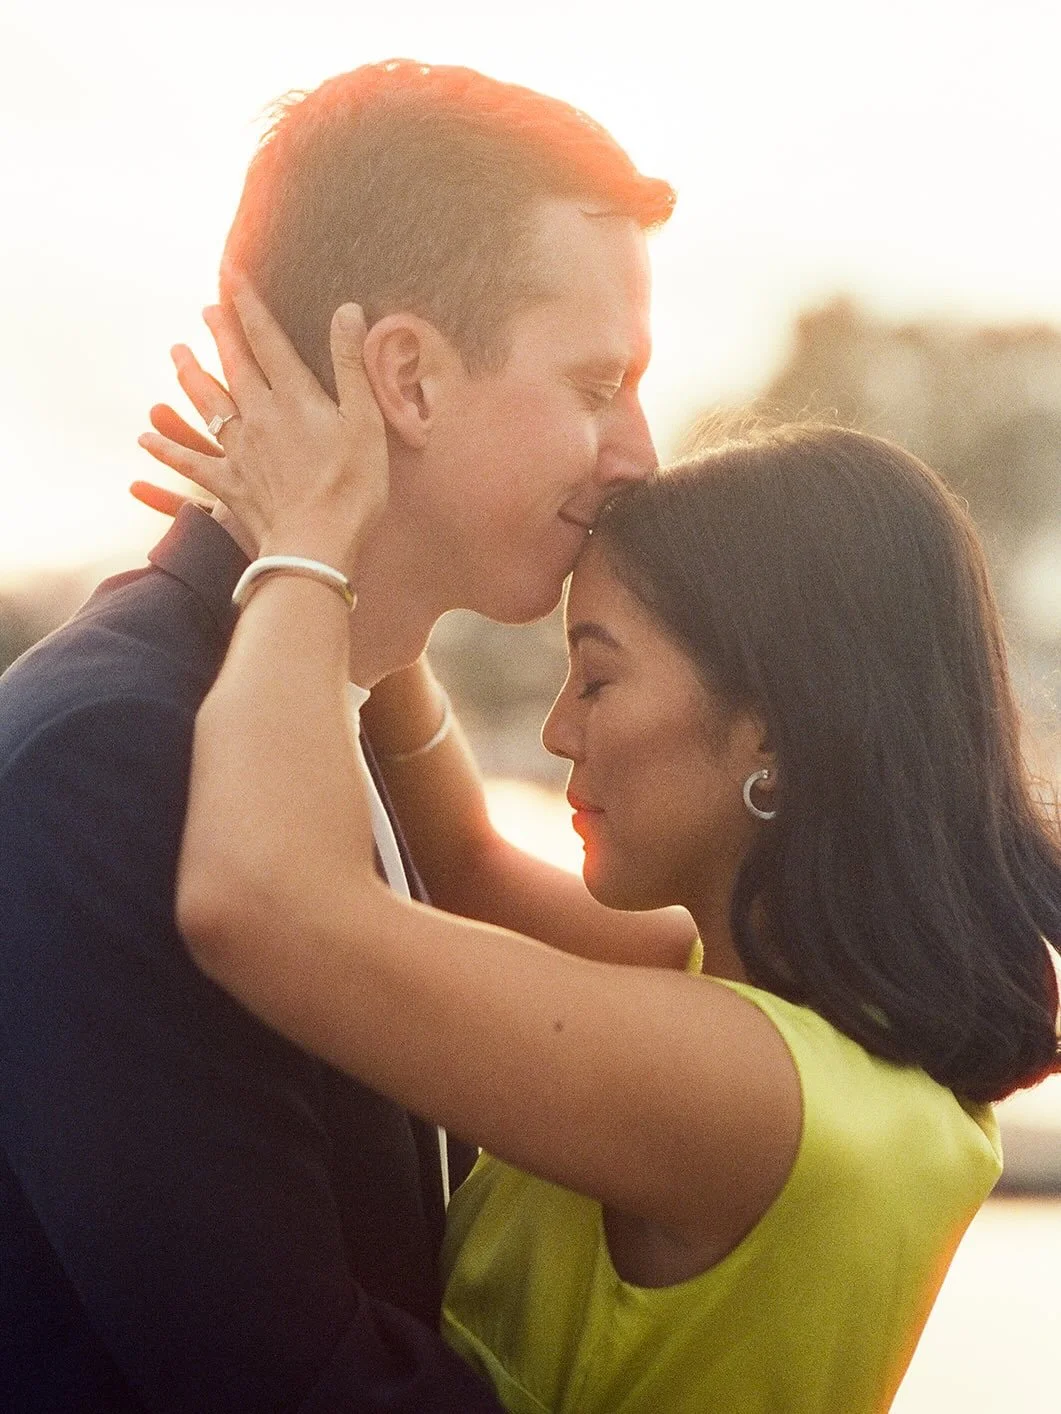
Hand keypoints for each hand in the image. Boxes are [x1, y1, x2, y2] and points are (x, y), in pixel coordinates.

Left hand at [138, 274, 388, 575]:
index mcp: (293, 396)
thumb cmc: (353, 488)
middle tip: (207, 306)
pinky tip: (145, 439)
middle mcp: (258, 414)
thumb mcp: (366, 422)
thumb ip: (350, 364)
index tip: (231, 270)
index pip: (265, 336)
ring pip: (206, 402)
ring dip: (190, 374)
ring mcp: (238, 449)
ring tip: (177, 352)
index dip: (248, 301)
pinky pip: (190, 461)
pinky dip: (167, 448)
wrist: (315, 545)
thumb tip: (346, 310)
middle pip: (232, 362)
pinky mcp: (228, 483)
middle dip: (220, 330)